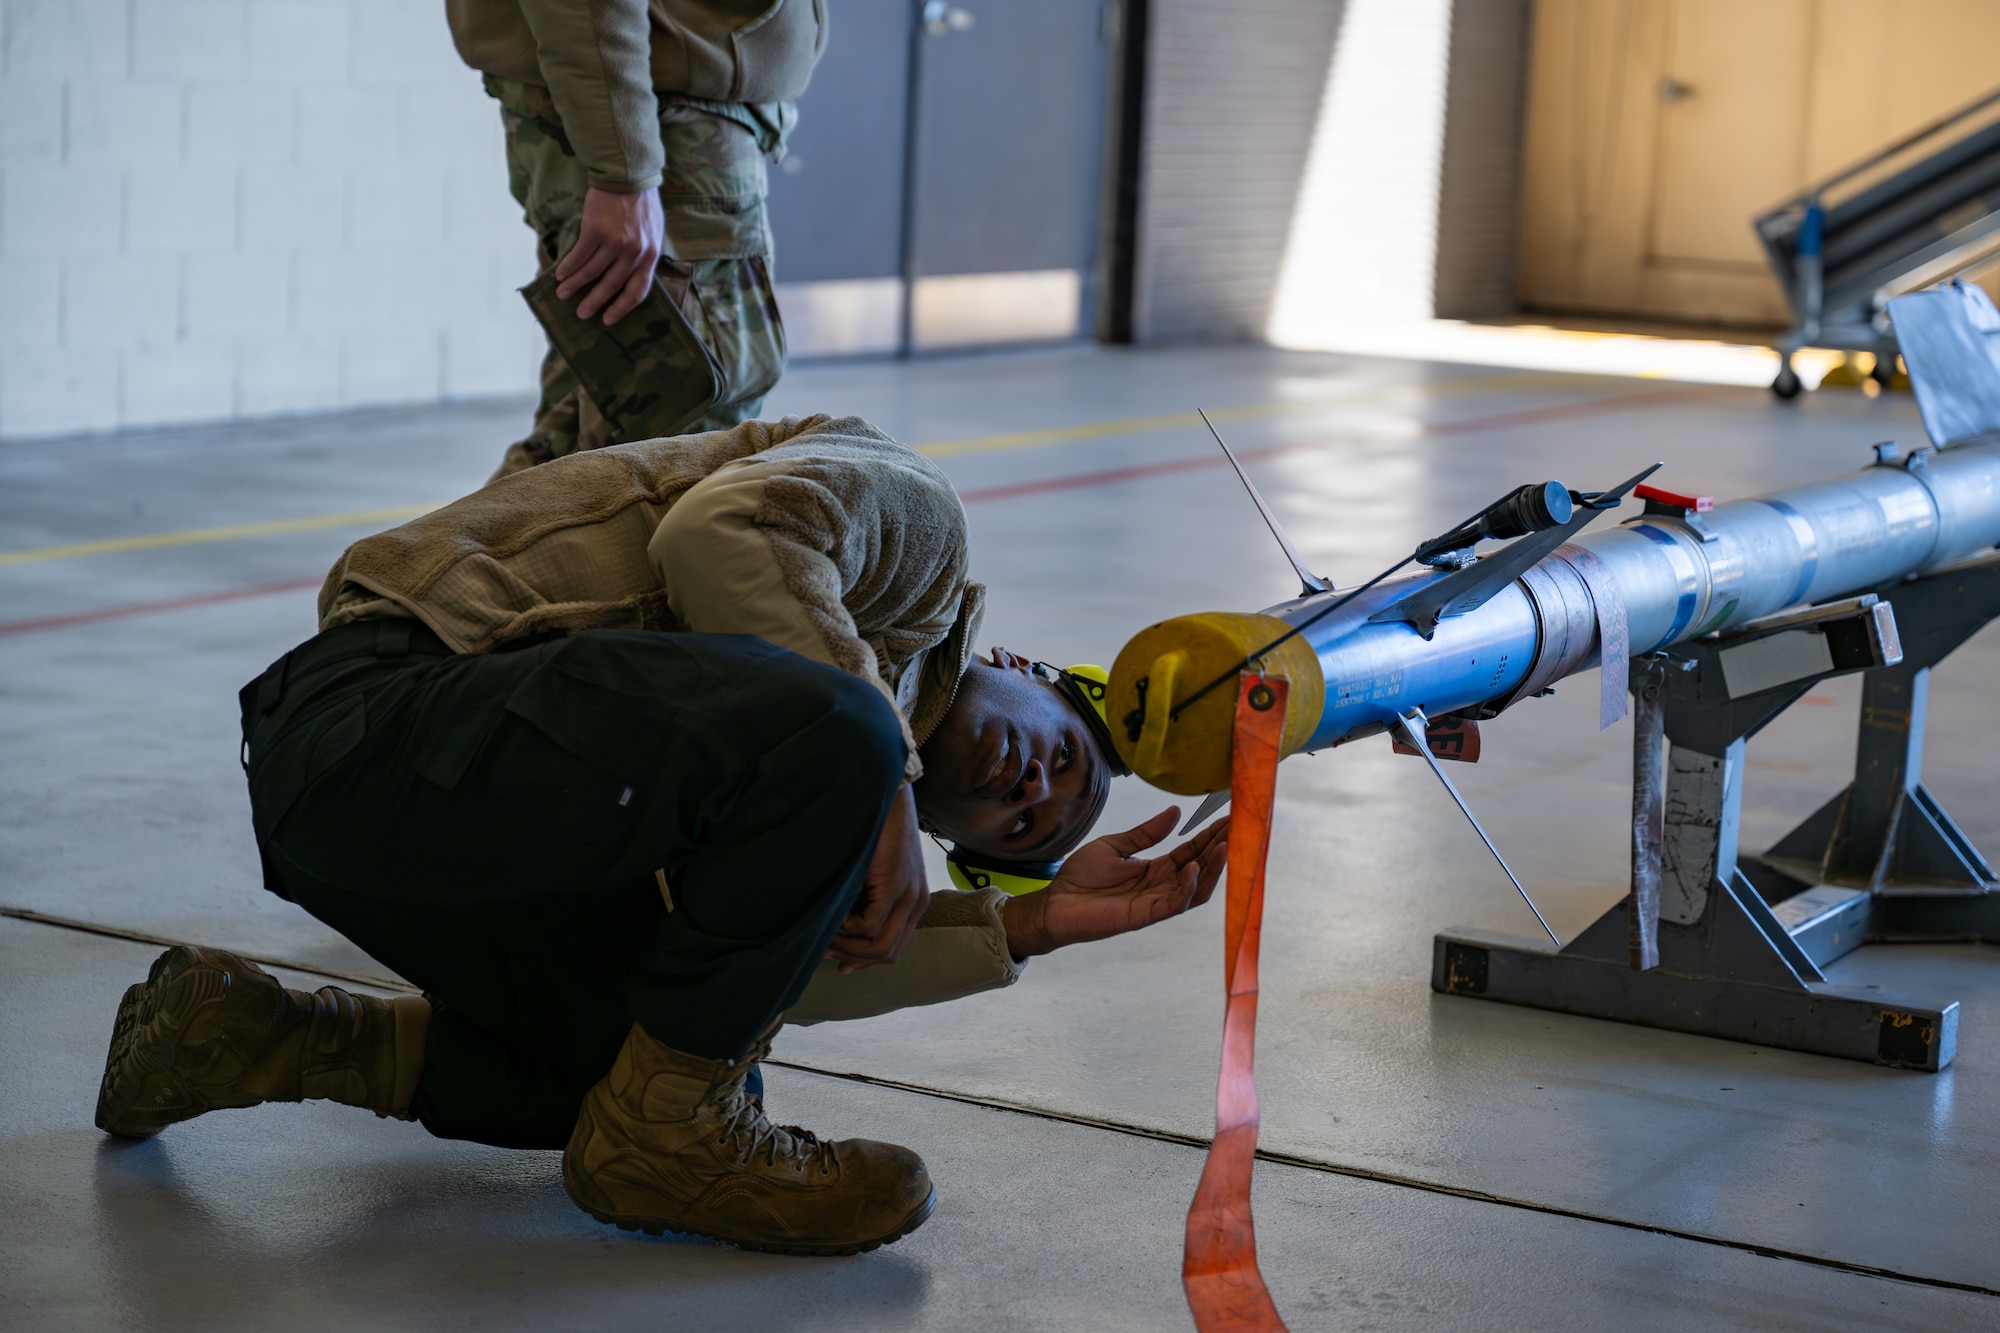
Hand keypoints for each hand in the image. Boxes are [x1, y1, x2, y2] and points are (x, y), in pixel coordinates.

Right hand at [554, 186, 664, 325]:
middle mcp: (634, 253)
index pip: (638, 290)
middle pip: (612, 286)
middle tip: (582, 314)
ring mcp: (615, 242)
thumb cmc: (641, 202)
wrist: (627, 174)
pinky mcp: (596, 230)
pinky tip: (560, 274)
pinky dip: (569, 267)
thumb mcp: (653, 232)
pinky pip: (580, 255)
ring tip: (563, 294)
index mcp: (650, 255)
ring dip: (575, 285)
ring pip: (592, 272)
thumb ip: (644, 253)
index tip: (609, 319)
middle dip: (595, 302)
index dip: (622, 307)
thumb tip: (632, 274)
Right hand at [827, 785, 929, 972]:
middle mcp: (918, 901)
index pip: (894, 947)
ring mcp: (909, 895)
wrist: (883, 791)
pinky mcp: (895, 885)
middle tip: (823, 947)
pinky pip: (868, 925)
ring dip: (847, 946)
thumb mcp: (871, 871)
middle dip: (852, 957)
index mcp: (915, 899)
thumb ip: (864, 899)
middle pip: (888, 954)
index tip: (839, 963)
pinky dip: (846, 926)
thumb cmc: (870, 827)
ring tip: (825, 931)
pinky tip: (834, 910)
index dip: (864, 960)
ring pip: (878, 946)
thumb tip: (840, 928)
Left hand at [1002, 808, 1228, 958]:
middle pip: (1201, 868)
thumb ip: (1146, 833)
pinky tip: (1193, 868)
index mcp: (1157, 868)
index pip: (1192, 850)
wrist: (1055, 903)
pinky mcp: (1145, 916)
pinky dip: (1187, 887)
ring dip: (1212, 869)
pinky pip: (1175, 903)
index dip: (1211, 835)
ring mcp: (1156, 902)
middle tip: (1238, 829)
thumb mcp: (1115, 846)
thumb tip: (1176, 812)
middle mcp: (1162, 885)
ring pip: (1196, 888)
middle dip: (1220, 849)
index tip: (1229, 816)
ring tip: (1224, 847)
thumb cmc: (1080, 877)